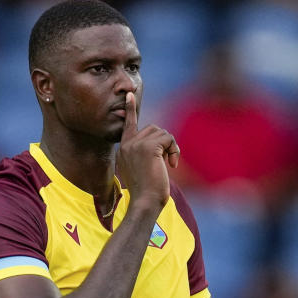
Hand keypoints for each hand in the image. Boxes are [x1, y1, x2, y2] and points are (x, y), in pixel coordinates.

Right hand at [116, 91, 179, 210]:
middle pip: (153, 129)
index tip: (130, 95)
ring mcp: (136, 145)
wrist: (145, 202)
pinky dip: (174, 150)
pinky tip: (171, 164)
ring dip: (171, 146)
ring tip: (169, 163)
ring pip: (162, 133)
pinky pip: (168, 138)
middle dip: (165, 142)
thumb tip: (161, 143)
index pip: (128, 125)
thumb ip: (146, 153)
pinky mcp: (148, 147)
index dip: (131, 109)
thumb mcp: (143, 169)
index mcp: (123, 149)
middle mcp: (127, 144)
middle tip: (168, 160)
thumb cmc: (147, 192)